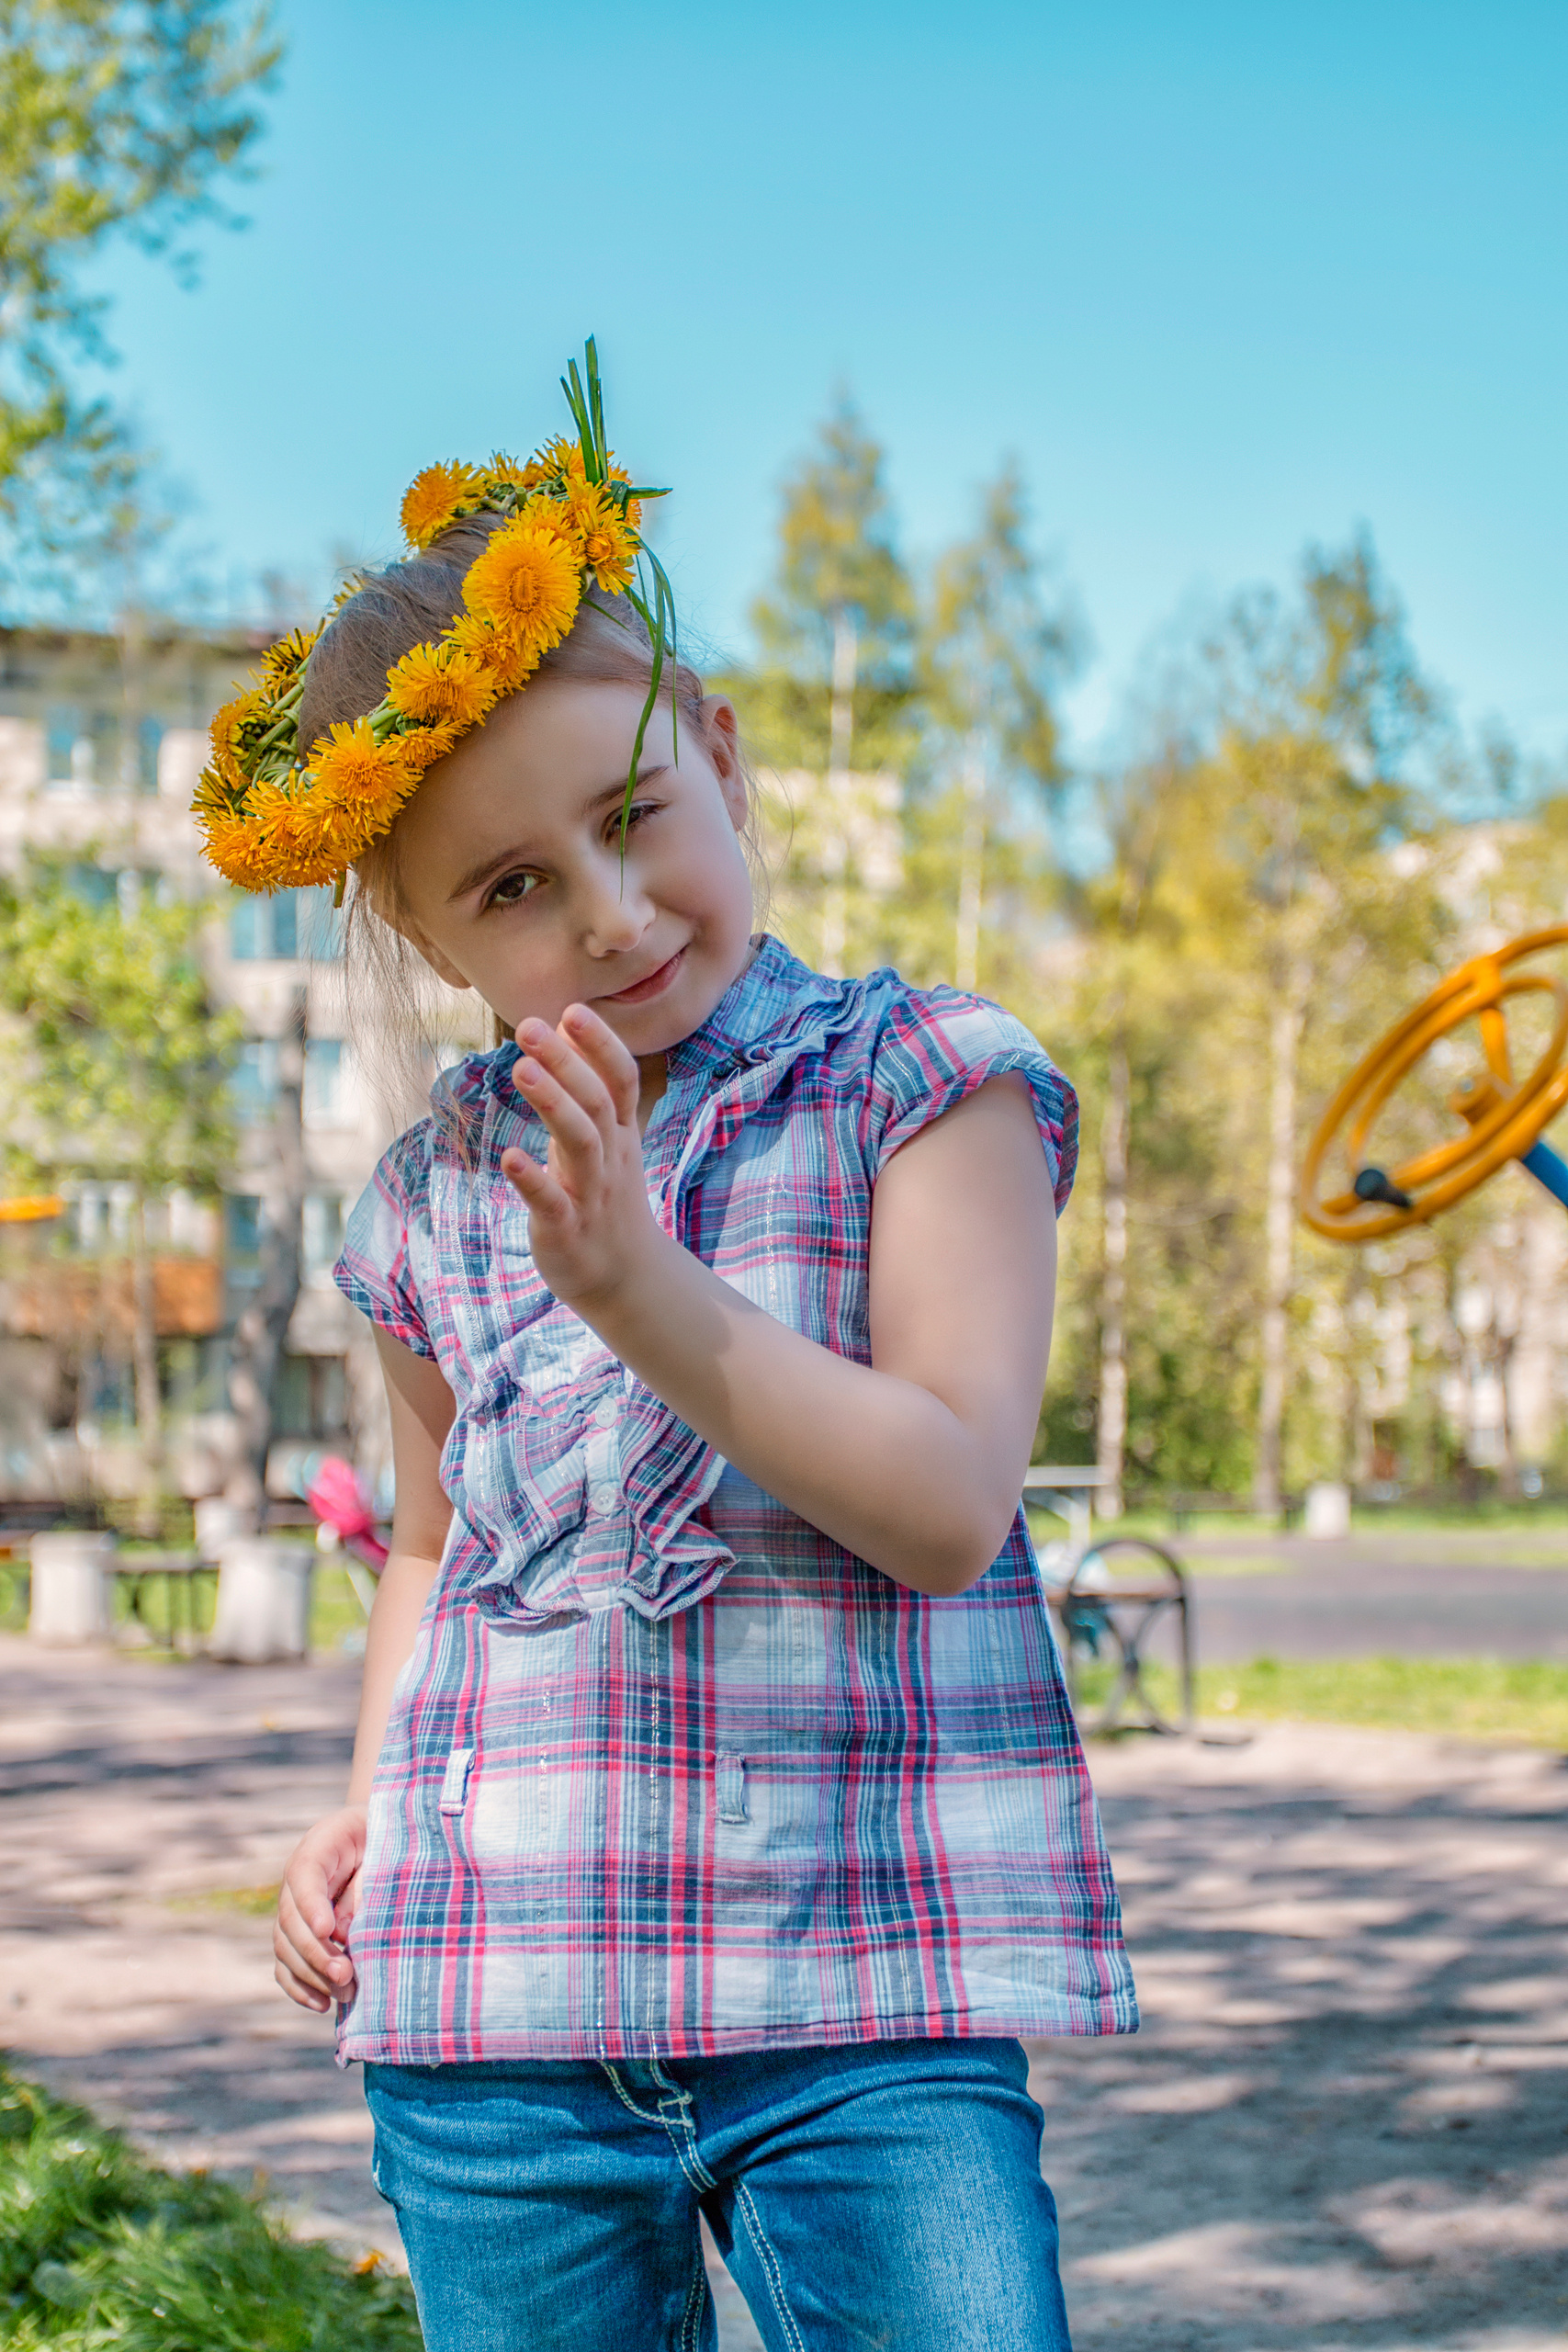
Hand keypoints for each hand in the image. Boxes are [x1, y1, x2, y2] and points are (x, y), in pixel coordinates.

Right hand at [273, 1805, 366, 2012]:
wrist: (377, 1838)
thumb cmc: (385, 1841)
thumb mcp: (383, 1849)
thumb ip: (365, 1884)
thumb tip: (345, 1931)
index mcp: (318, 1848)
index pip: (304, 1876)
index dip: (312, 1906)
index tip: (327, 1930)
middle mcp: (296, 1881)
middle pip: (290, 1920)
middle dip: (316, 1953)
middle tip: (345, 1974)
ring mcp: (294, 1909)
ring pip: (285, 1947)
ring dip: (311, 1975)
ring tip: (344, 1992)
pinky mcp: (298, 1934)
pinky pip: (286, 1964)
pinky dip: (299, 1987)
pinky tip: (322, 2004)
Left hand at [500, 1005, 662, 1311]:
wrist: (624, 1278)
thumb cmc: (603, 1195)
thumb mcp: (603, 1137)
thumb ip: (584, 1082)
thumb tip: (563, 1020)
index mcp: (621, 1135)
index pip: (621, 1081)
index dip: (600, 1046)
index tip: (572, 1010)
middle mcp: (611, 1160)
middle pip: (597, 1105)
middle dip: (566, 1064)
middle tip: (529, 1026)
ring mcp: (592, 1195)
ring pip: (581, 1145)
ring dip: (553, 1105)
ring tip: (522, 1069)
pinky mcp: (567, 1231)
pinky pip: (552, 1203)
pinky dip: (533, 1180)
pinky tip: (509, 1157)